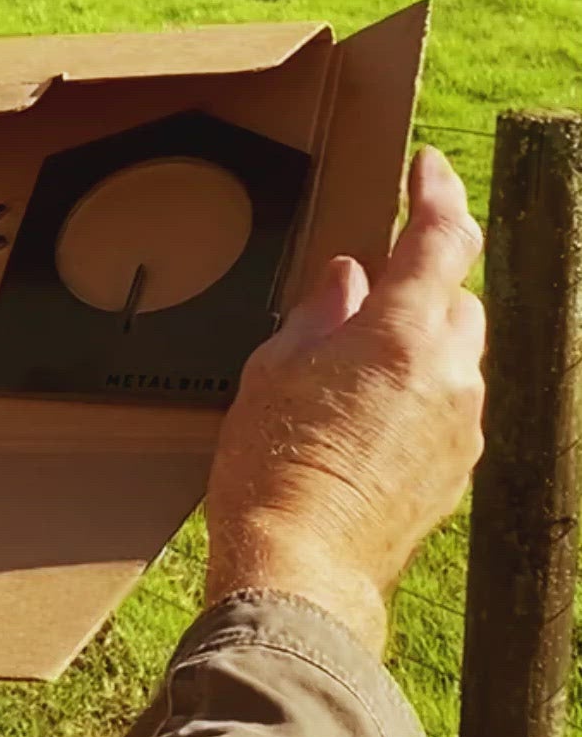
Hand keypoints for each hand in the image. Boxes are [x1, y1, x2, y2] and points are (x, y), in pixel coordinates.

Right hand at [204, 146, 485, 655]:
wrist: (303, 566)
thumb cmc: (273, 470)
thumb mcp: (273, 372)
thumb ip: (317, 314)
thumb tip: (345, 281)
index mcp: (400, 334)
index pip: (441, 238)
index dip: (438, 192)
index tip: (428, 169)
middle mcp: (449, 372)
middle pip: (458, 298)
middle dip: (420, 285)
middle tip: (364, 298)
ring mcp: (464, 424)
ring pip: (456, 355)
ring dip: (419, 346)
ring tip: (354, 376)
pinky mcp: (459, 467)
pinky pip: (451, 406)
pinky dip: (420, 395)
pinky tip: (367, 422)